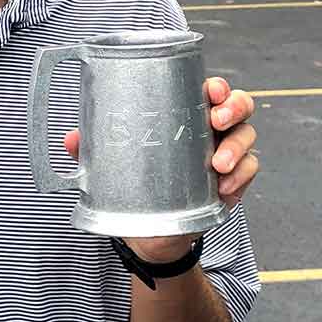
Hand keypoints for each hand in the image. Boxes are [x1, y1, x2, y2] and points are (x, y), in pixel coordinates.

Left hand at [63, 75, 258, 262]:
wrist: (153, 236)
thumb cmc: (136, 187)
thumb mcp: (113, 167)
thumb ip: (93, 151)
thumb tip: (72, 138)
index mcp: (185, 116)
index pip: (208, 90)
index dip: (216, 85)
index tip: (210, 90)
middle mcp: (210, 130)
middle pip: (238, 105)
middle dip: (234, 107)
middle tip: (217, 120)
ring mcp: (226, 155)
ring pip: (247, 136)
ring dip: (236, 146)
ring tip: (217, 164)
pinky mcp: (234, 183)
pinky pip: (249, 171)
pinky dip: (241, 177)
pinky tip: (223, 188)